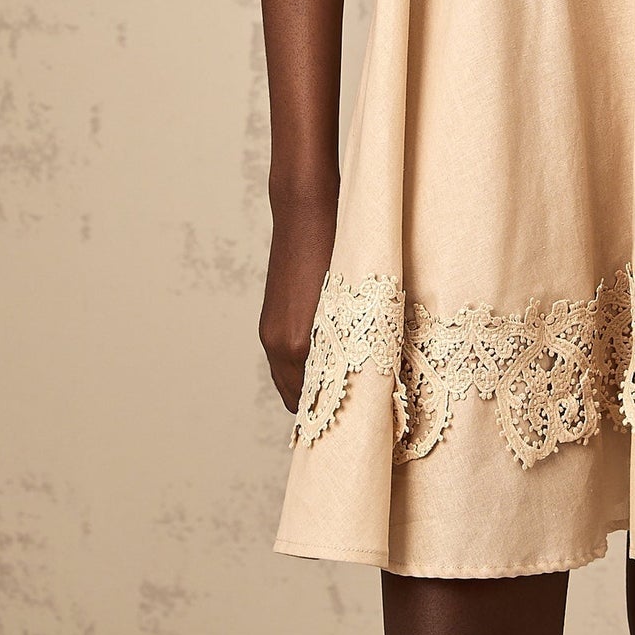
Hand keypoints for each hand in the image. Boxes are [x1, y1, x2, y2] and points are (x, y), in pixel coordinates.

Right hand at [259, 185, 337, 413]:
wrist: (307, 215)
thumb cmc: (339, 255)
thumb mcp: (354, 305)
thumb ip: (351, 345)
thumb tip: (365, 377)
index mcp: (297, 344)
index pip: (310, 404)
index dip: (333, 416)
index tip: (357, 420)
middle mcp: (278, 344)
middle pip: (295, 399)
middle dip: (319, 407)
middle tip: (352, 411)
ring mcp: (270, 333)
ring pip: (287, 381)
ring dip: (309, 388)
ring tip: (340, 389)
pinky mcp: (269, 322)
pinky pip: (282, 362)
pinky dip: (300, 370)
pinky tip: (325, 362)